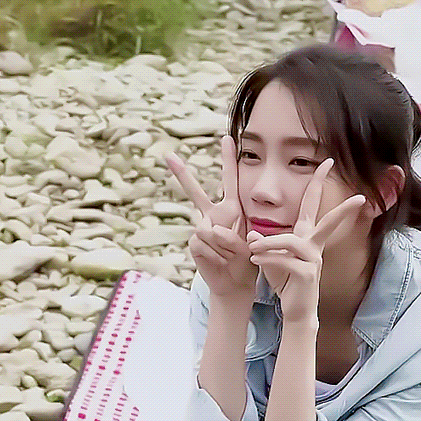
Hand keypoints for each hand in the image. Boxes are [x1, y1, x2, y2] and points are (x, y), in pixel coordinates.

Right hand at [165, 136, 257, 298]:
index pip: (230, 180)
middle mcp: (213, 214)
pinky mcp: (194, 243)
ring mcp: (201, 228)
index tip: (227, 138)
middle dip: (181, 173)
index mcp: (232, 208)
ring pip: (209, 229)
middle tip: (167, 155)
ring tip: (232, 256)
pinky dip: (217, 255)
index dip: (228, 160)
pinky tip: (222, 261)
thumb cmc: (249, 259)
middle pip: (194, 191)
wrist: (237, 282)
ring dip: (226, 245)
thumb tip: (212, 230)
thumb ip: (238, 233)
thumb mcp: (253, 242)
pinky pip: (204, 243)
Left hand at [246, 158, 364, 322]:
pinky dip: (267, 258)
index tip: (327, 161)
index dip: (318, 183)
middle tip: (351, 187)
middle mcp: (314, 245)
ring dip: (268, 243)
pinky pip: (285, 260)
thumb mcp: (269, 257)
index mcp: (306, 236)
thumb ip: (262, 243)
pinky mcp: (307, 274)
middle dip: (339, 204)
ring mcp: (313, 259)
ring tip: (252, 249)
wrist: (295, 309)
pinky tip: (255, 259)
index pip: (311, 205)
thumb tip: (251, 235)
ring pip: (290, 241)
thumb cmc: (285, 281)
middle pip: (329, 220)